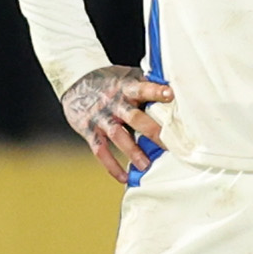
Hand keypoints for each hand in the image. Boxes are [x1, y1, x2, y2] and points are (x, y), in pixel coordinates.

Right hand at [62, 63, 173, 181]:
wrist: (75, 79)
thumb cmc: (110, 80)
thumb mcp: (127, 75)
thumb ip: (147, 83)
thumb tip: (177, 89)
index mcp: (126, 87)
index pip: (142, 88)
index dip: (156, 91)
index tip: (171, 95)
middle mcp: (114, 102)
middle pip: (134, 117)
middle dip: (153, 131)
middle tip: (169, 145)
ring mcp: (101, 117)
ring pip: (118, 135)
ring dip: (132, 151)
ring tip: (146, 166)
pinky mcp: (88, 130)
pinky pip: (100, 150)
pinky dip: (111, 165)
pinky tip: (124, 178)